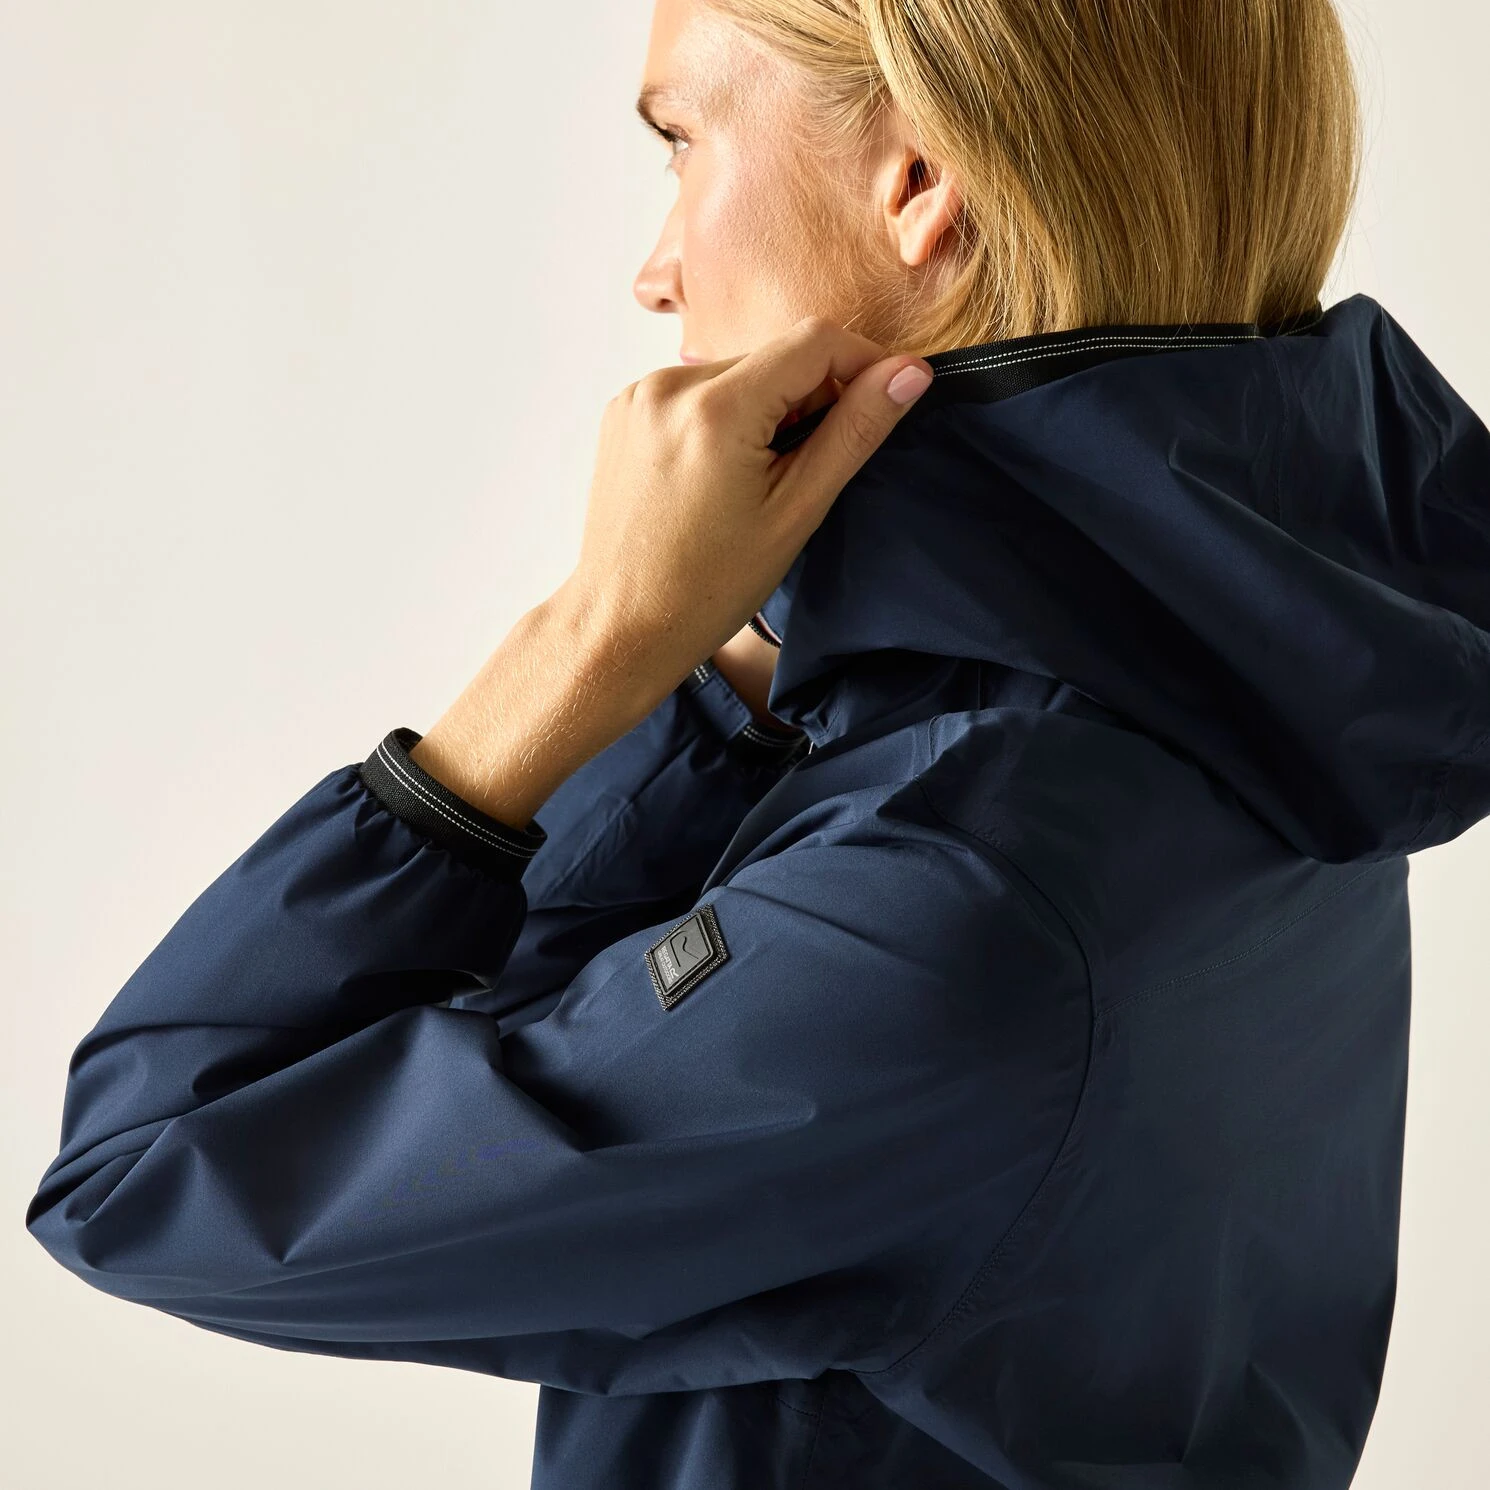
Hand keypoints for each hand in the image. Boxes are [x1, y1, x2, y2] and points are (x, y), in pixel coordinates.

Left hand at [555, 316, 932, 716]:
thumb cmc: (707, 586)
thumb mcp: (796, 512)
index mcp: (716, 408)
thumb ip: (853, 433)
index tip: (880, 403)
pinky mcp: (624, 411)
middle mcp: (669, 386)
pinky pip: (696, 391)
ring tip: (755, 482)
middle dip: (808, 399)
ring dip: (765, 409)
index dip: (862, 363)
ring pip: (736, 373)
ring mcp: (639, 395)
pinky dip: (724, 418)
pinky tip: (717, 477)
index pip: (814, 340)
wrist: (622, 625)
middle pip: (773, 357)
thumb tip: (908, 373)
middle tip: (803, 471)